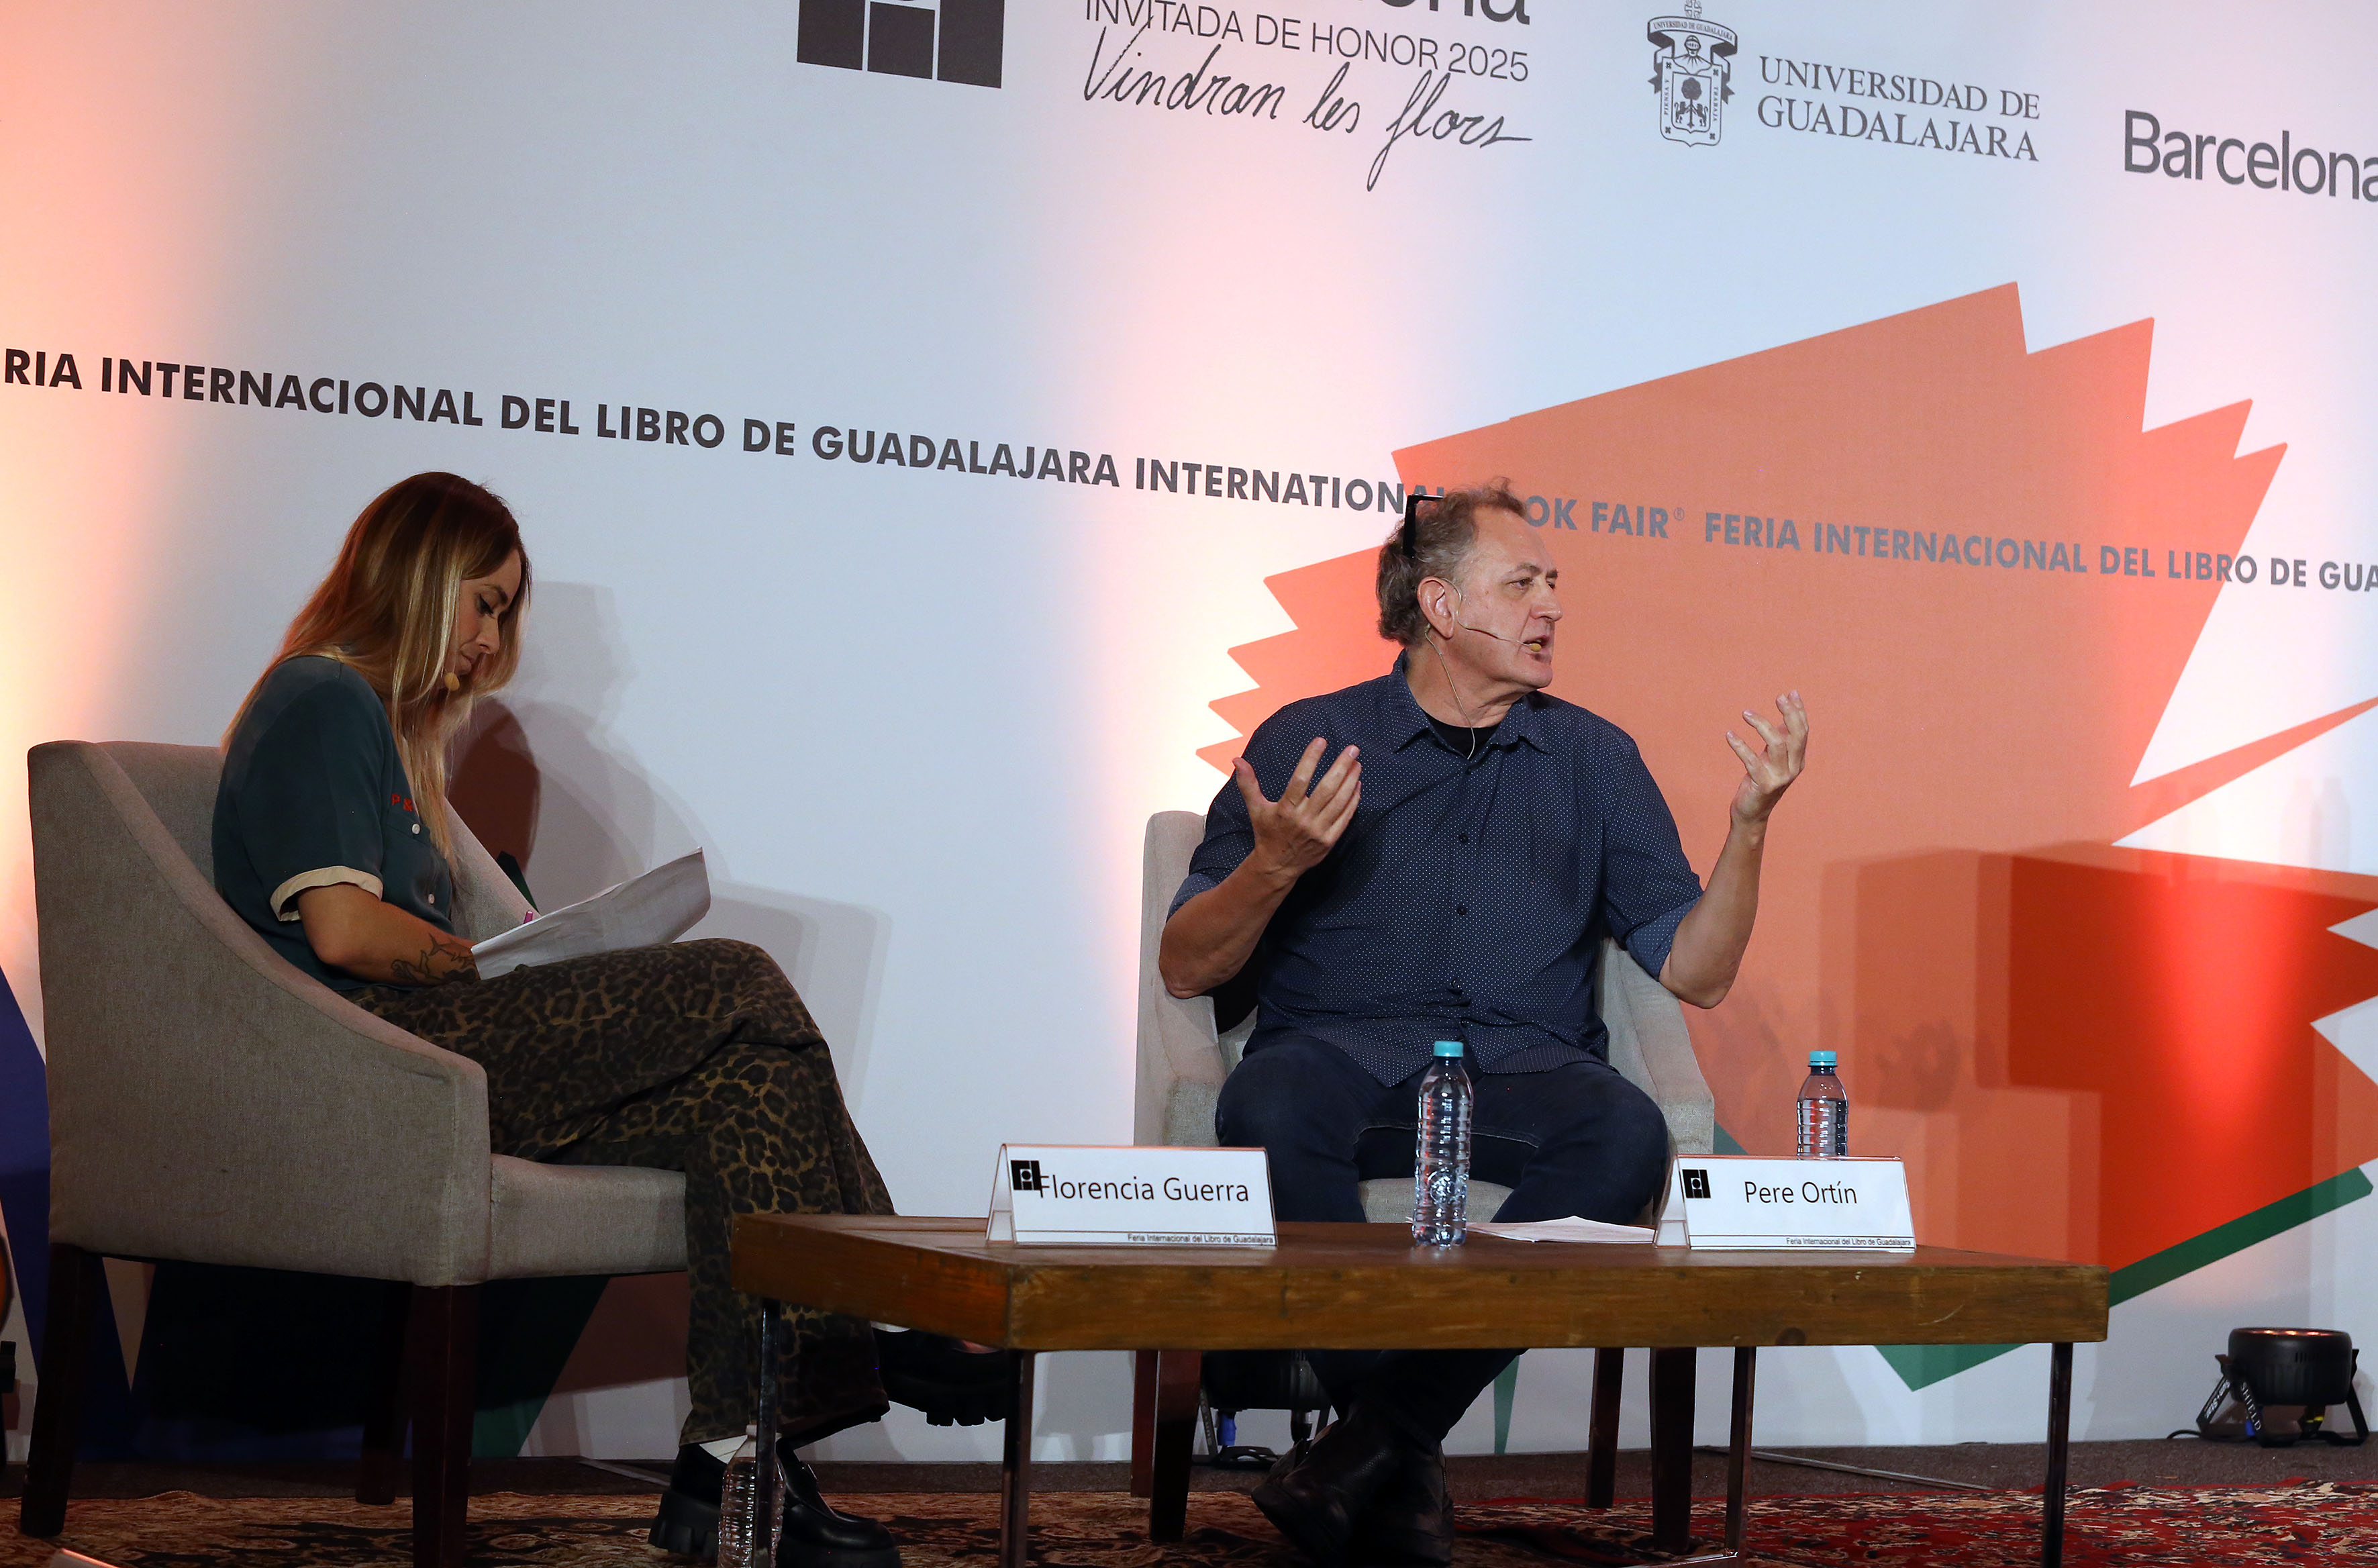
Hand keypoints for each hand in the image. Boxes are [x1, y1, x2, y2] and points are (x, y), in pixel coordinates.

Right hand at [1234, 737, 1361, 880]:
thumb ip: (1248, 783)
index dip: (1311, 758)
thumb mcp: (1255, 808)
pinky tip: (1357, 784)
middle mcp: (1303, 820)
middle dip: (1341, 766)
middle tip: (1352, 748)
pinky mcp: (1329, 841)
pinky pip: (1345, 818)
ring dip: (1350, 780)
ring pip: (1339, 802)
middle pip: (1327, 789)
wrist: (1277, 866)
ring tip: (1357, 763)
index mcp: (1285, 810)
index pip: (1300, 779)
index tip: (1321, 741)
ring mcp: (1318, 832)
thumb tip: (1236, 759)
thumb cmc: (1266, 832)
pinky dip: (1353, 800)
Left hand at [1725, 691, 1806, 824]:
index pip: (1803, 731)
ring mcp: (1779, 778)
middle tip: (1778, 698)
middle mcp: (1793, 768)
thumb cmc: (1760, 781)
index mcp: (1798, 760)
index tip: (1790, 693)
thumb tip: (1785, 711)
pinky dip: (1740, 745)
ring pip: (1777, 744)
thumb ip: (1780, 738)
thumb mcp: (1772, 758)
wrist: (1752, 814)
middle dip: (1789, 714)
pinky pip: (1751, 761)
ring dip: (1761, 725)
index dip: (1798, 712)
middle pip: (1796, 736)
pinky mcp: (1763, 785)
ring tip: (1745, 713)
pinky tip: (1729, 735)